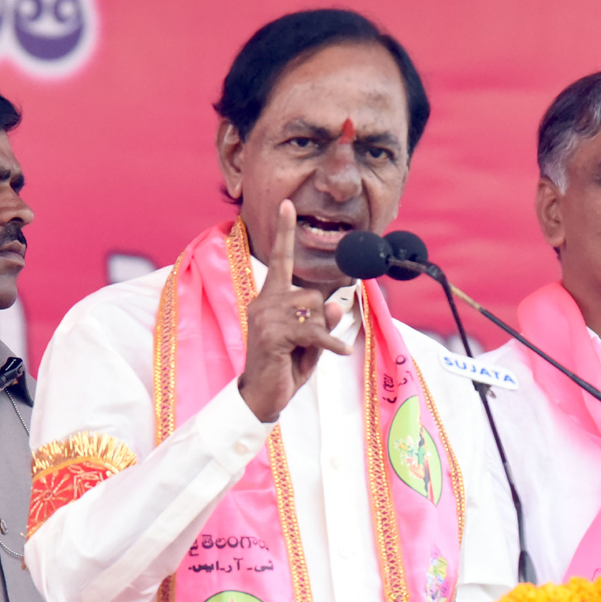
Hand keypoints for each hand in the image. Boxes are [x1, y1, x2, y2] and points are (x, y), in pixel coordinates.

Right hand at [238, 201, 351, 421]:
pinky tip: (338, 352)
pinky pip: (313, 332)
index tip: (287, 204)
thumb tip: (337, 303)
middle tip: (305, 345)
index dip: (285, 232)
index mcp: (271, 298)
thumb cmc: (285, 367)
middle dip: (319, 321)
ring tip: (300, 352)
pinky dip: (329, 344)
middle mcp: (264, 302)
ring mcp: (265, 317)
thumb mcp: (311, 342)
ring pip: (314, 311)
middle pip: (312, 294)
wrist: (262, 396)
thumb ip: (324, 321)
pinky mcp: (272, 335)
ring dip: (319, 334)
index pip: (281, 260)